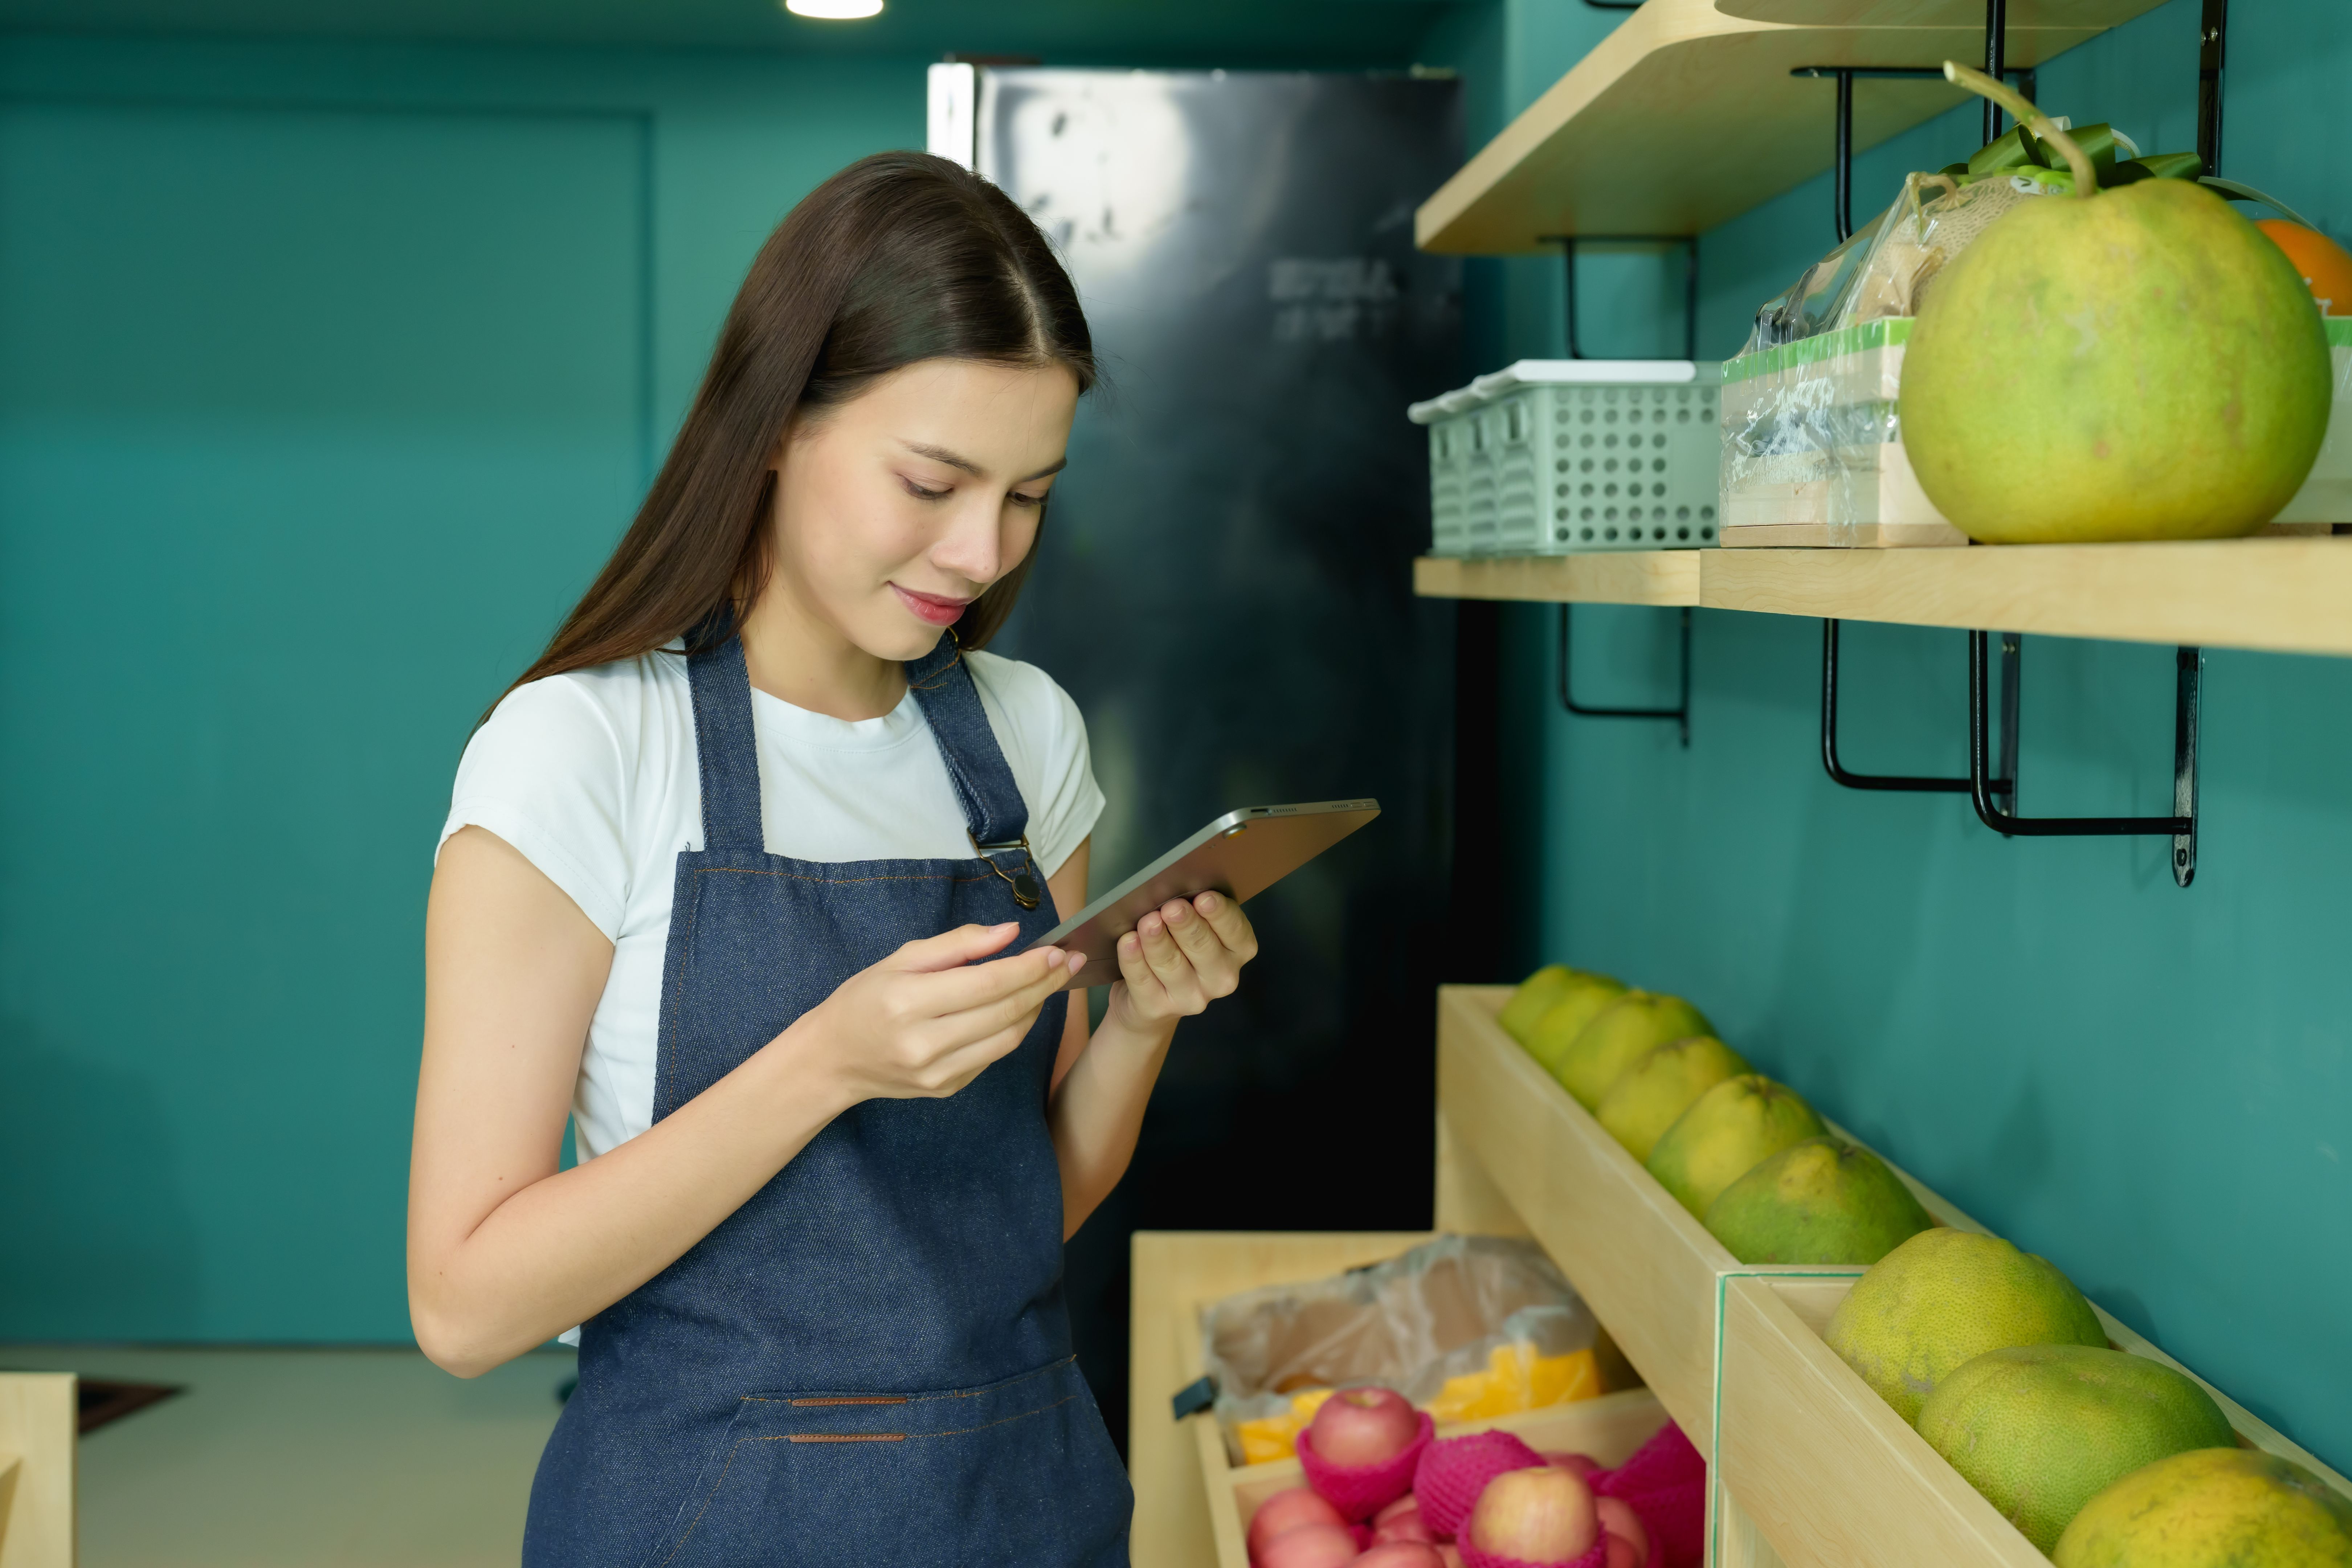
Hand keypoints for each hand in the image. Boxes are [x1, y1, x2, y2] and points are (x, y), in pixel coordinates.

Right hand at [796, 923, 1084, 1102]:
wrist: (832, 1059)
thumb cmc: (864, 1000)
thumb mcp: (901, 959)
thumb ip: (957, 944)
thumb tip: (1009, 933)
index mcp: (907, 1002)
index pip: (986, 984)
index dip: (1027, 967)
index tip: (1054, 950)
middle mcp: (923, 1043)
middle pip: (1004, 1012)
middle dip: (1043, 985)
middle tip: (1068, 962)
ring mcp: (937, 1073)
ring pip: (1007, 1038)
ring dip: (1035, 1009)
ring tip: (1050, 983)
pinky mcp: (946, 1090)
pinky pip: (993, 1056)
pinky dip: (1013, 1030)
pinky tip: (1020, 1008)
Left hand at [1107, 891, 1257, 1032]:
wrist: (1151, 1000)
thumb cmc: (1178, 950)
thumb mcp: (1193, 928)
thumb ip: (1194, 911)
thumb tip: (1176, 891)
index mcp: (1237, 951)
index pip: (1234, 931)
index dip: (1219, 914)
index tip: (1204, 898)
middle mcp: (1220, 977)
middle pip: (1203, 947)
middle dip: (1186, 925)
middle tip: (1172, 908)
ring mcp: (1191, 997)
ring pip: (1172, 964)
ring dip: (1158, 940)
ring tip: (1148, 922)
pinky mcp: (1158, 1008)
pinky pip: (1143, 980)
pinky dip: (1134, 959)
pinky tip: (1129, 942)